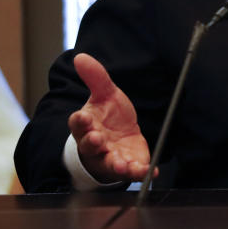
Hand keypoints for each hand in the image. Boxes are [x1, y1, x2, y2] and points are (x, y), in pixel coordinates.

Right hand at [67, 53, 154, 184]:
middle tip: (98, 139)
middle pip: (89, 146)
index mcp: (87, 125)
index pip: (78, 123)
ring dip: (115, 164)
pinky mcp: (127, 165)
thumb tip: (80, 56)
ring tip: (120, 164)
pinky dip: (140, 172)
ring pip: (109, 163)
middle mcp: (95, 145)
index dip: (79, 121)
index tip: (82, 117)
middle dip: (93, 143)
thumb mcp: (105, 94)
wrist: (119, 138)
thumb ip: (96, 77)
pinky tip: (149, 171)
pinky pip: (132, 172)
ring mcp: (110, 157)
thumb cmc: (107, 117)